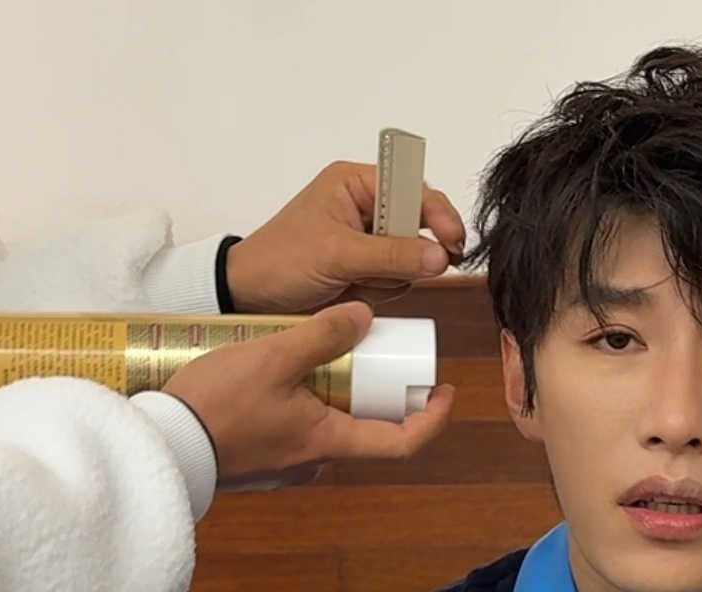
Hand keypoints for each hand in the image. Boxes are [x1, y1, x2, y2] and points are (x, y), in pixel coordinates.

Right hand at [162, 301, 454, 484]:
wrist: (158, 445)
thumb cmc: (216, 405)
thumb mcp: (274, 356)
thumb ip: (322, 334)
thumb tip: (364, 316)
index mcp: (331, 442)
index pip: (404, 442)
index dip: (433, 417)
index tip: (444, 390)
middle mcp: (314, 462)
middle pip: (364, 428)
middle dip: (374, 391)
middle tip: (371, 353)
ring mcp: (286, 466)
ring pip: (326, 426)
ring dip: (332, 394)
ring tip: (320, 355)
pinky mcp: (260, 462)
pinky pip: (295, 431)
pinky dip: (301, 404)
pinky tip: (280, 376)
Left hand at [225, 162, 466, 313]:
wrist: (249, 297)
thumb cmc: (279, 261)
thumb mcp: (338, 254)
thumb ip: (392, 254)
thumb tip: (440, 256)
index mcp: (356, 184)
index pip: (415, 190)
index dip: (438, 214)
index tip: (452, 241)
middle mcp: (366, 207)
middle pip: (419, 226)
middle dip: (409, 253)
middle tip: (393, 270)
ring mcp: (368, 240)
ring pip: (412, 258)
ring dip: (392, 277)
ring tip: (356, 281)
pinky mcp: (368, 268)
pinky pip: (398, 280)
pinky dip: (383, 290)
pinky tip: (355, 291)